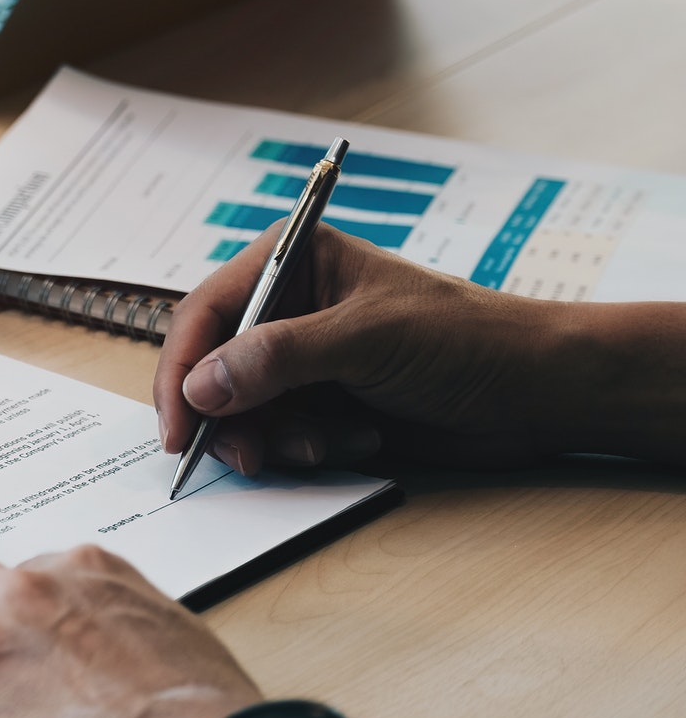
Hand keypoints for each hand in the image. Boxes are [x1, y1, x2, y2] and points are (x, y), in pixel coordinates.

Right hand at [153, 224, 578, 474]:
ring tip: (325, 445)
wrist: (537, 391)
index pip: (206, 313)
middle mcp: (286, 306)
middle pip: (213, 367)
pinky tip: (357, 441)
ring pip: (242, 409)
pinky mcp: (322, 402)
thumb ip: (280, 357)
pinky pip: (279, 433)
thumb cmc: (465, 339)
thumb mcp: (367, 338)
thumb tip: (203, 386)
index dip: (183, 370)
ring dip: (275, 437)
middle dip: (228, 415)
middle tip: (244, 455)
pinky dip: (306, 447)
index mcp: (289, 262)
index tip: (179, 427)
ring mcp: (302, 358)